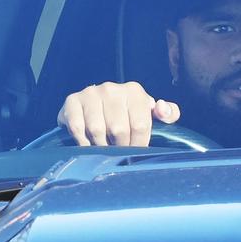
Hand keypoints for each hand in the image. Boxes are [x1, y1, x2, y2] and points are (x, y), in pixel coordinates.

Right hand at [57, 81, 179, 145]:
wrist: (93, 106)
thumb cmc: (127, 114)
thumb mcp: (150, 113)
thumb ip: (168, 112)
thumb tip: (161, 108)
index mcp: (134, 91)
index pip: (141, 125)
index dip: (139, 144)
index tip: (136, 151)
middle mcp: (112, 89)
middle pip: (119, 130)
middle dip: (120, 147)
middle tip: (119, 152)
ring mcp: (91, 93)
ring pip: (98, 130)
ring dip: (101, 146)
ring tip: (104, 148)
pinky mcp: (72, 101)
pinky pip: (78, 128)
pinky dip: (83, 141)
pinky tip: (88, 144)